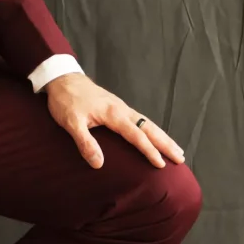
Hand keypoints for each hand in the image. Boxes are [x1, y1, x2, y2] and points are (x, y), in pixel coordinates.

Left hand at [44, 73, 185, 169]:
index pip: (137, 135)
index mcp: (113, 114)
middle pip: (149, 128)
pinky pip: (140, 120)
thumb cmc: (66, 100)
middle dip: (166, 143)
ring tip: (176, 148)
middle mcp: (122, 109)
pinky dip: (152, 129)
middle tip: (180, 157)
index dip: (149, 151)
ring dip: (163, 136)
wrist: (62, 79)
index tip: (161, 164)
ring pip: (147, 123)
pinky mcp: (117, 107)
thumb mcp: (70, 122)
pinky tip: (155, 135)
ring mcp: (121, 107)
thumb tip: (98, 164)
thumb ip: (85, 142)